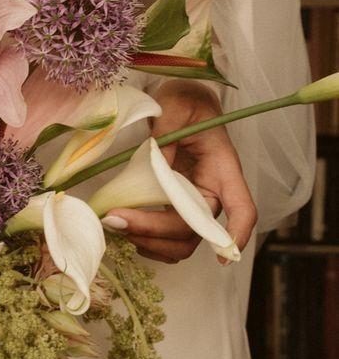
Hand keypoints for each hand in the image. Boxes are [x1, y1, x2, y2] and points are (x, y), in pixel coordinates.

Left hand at [105, 81, 256, 263]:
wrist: (177, 106)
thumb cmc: (185, 102)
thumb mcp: (177, 104)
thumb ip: (167, 130)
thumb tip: (155, 166)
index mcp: (223, 169)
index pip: (243, 208)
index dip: (237, 233)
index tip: (222, 256)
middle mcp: (210, 194)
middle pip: (195, 232)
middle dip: (156, 232)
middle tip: (116, 219)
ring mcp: (191, 206)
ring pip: (179, 244)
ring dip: (147, 242)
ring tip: (114, 222)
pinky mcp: (172, 210)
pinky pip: (164, 241)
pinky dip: (144, 241)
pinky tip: (122, 226)